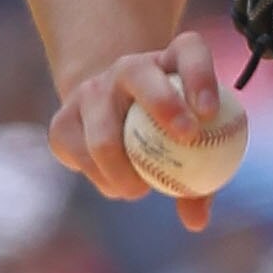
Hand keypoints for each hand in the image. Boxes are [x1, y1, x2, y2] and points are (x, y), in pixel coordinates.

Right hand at [51, 26, 232, 230]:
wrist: (112, 115)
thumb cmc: (167, 135)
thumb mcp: (190, 149)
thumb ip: (200, 179)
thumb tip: (195, 221)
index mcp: (170, 60)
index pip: (190, 51)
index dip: (200, 76)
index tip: (210, 112)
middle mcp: (128, 66)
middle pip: (139, 73)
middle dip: (163, 103)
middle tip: (186, 140)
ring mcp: (91, 90)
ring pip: (103, 132)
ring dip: (122, 169)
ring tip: (139, 190)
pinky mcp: (62, 121)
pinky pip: (78, 157)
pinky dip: (99, 178)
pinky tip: (115, 185)